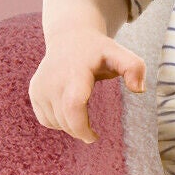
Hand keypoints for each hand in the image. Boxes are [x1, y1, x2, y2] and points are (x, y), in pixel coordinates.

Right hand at [29, 31, 146, 143]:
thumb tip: (139, 90)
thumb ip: (135, 68)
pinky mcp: (35, 92)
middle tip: (92, 133)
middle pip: (65, 120)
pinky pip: (46, 119)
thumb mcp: (120, 53)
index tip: (94, 137)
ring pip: (55, 122)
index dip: (81, 127)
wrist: (70, 37)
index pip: (73, 106)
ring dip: (70, 126)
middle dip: (80, 131)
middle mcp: (54, 80)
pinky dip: (58, 122)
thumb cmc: (99, 50)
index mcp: (75, 72)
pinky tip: (68, 109)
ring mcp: (41, 86)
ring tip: (82, 110)